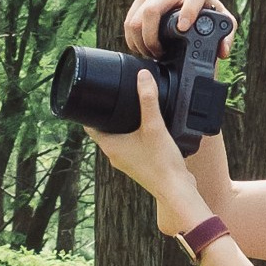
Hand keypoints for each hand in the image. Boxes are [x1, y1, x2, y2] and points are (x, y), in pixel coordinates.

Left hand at [89, 74, 208, 233]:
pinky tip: (146, 129)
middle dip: (107, 116)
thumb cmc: (161, 163)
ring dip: (121, 127)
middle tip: (113, 99)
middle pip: (104, 132)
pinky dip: (134, 136)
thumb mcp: (154, 126)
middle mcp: (115, 156)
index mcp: (111, 146)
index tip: (92, 97)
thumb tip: (142, 77)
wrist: (176, 188)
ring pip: (118, 140)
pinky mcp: (139, 165)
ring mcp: (127, 162)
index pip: (90, 127)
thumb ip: (148, 100)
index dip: (89, 112)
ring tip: (130, 110)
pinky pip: (131, 147)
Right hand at [122, 0, 236, 62]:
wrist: (193, 11)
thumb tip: (222, 51)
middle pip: (153, 9)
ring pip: (139, 15)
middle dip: (151, 36)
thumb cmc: (208, 20)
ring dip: (140, 38)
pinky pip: (130, 16)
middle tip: (158, 53)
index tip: (182, 29)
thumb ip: (226, 38)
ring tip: (150, 52)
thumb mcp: (221, 28)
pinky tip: (140, 46)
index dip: (186, 13)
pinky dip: (132, 36)